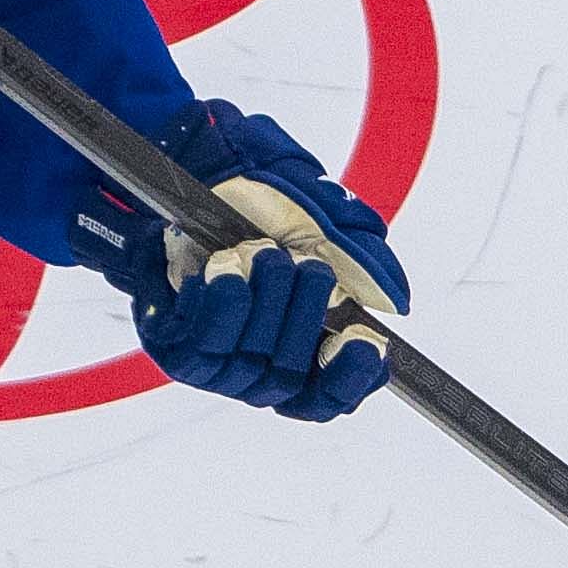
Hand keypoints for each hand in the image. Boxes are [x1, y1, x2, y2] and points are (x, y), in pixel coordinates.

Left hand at [77, 100, 399, 419]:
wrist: (183, 171)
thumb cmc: (254, 198)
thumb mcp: (319, 212)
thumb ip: (360, 254)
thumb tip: (393, 301)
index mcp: (300, 349)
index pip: (331, 396)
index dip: (351, 378)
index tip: (363, 338)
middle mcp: (257, 368)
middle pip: (292, 375)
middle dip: (306, 313)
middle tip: (306, 262)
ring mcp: (214, 364)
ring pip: (250, 360)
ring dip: (264, 300)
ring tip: (258, 251)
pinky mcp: (173, 348)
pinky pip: (204, 343)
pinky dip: (221, 302)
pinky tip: (221, 267)